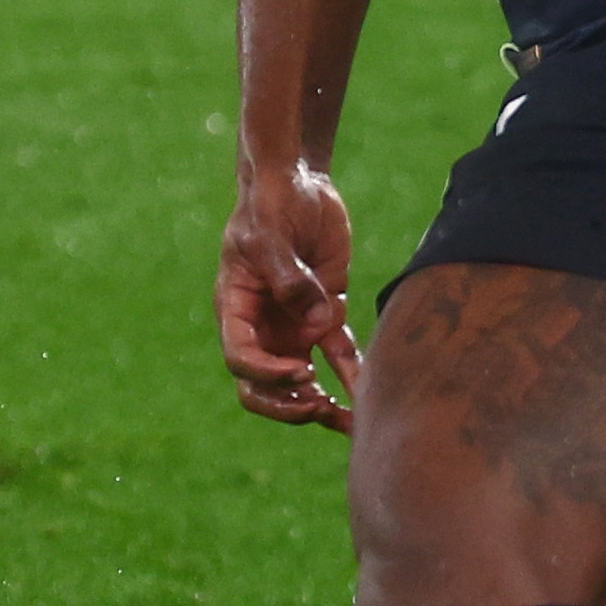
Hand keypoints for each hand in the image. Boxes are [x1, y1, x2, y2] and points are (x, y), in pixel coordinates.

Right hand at [218, 158, 357, 431]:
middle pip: (262, 386)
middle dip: (287, 404)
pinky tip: (369, 398)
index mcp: (237, 308)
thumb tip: (318, 323)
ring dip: (320, 406)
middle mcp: (262, 326)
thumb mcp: (271, 234)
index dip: (266, 373)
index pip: (241, 357)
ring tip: (350, 422)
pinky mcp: (325, 317)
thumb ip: (290, 278)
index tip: (299, 370)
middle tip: (318, 404)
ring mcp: (293, 325)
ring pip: (301, 383)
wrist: (299, 183)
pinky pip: (338, 358)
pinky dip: (351, 378)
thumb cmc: (272, 203)